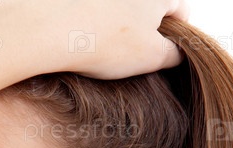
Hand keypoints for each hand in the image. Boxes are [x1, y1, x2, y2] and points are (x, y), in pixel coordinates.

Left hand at [0, 0, 189, 78]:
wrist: (51, 30)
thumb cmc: (105, 43)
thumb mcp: (151, 57)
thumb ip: (173, 55)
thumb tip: (178, 54)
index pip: (180, 9)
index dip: (179, 32)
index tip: (172, 50)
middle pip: (150, 8)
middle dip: (148, 30)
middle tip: (139, 55)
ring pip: (122, 10)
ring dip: (122, 26)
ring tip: (109, 50)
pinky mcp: (78, 2)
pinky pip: (95, 12)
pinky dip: (96, 24)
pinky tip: (87, 41)